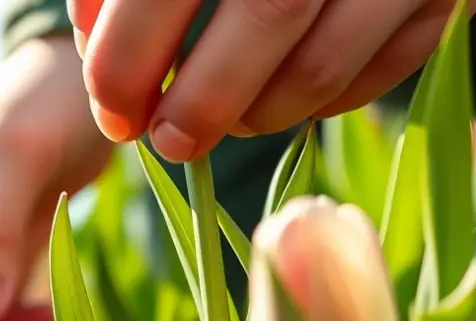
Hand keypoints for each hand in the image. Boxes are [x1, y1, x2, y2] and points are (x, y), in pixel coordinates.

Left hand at [72, 0, 475, 161]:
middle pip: (260, 25)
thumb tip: (91, 44)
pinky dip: (325, 102)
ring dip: (257, 115)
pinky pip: (384, 73)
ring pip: (323, 66)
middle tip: (167, 140)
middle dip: (199, 106)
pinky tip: (284, 97)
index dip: (124, 64)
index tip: (113, 111)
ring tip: (222, 117)